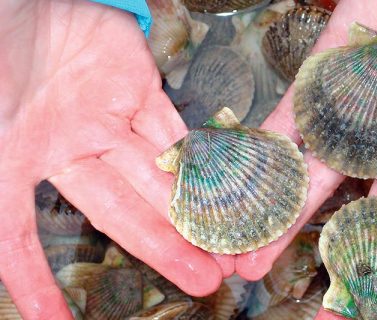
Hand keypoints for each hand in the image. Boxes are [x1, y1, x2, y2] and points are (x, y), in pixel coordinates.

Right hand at [0, 1, 232, 318]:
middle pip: (120, 210)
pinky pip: (171, 133)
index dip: (34, 282)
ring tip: (223, 250)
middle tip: (202, 283)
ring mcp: (104, 118)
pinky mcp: (137, 88)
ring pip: (156, 177)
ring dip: (189, 215)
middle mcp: (62, 145)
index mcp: (8, 159)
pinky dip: (195, 163)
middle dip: (162, 248)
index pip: (17, 236)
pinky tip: (222, 194)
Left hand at [234, 0, 376, 318]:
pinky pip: (294, 119)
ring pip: (319, 177)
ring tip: (252, 259)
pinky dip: (268, 150)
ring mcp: (362, 112)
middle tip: (322, 312)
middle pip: (371, 218)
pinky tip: (244, 185)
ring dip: (285, 217)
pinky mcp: (330, 74)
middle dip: (345, 264)